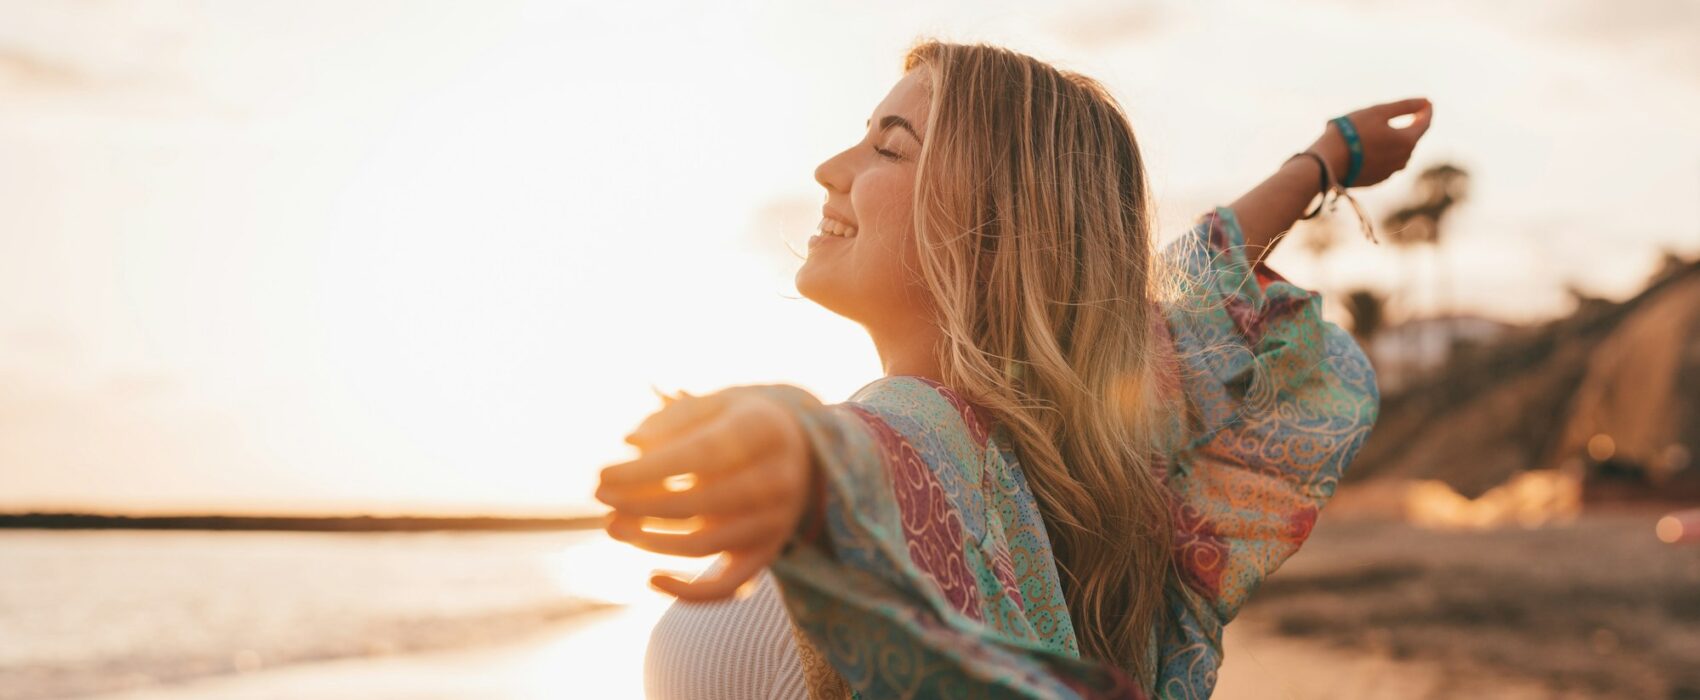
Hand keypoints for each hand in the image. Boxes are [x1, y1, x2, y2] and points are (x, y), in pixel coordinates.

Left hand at [595, 386, 815, 600]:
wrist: (799, 451)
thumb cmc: (738, 423)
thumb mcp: (711, 406)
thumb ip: (670, 420)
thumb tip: (629, 443)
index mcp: (764, 431)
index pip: (701, 455)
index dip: (648, 470)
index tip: (602, 476)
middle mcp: (778, 479)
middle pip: (703, 502)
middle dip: (642, 504)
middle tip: (600, 497)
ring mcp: (776, 521)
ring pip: (706, 544)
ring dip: (652, 541)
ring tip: (613, 525)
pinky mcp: (767, 553)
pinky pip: (730, 587)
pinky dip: (690, 593)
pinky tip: (652, 579)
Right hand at [1310, 97, 1433, 188]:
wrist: (1328, 162)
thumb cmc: (1352, 132)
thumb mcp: (1378, 112)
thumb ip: (1405, 106)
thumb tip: (1426, 101)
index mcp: (1407, 141)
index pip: (1425, 123)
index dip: (1426, 111)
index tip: (1426, 102)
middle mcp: (1404, 159)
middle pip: (1411, 139)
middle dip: (1410, 126)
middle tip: (1406, 114)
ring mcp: (1390, 172)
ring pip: (1399, 152)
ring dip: (1395, 141)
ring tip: (1381, 132)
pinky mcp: (1376, 180)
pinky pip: (1386, 163)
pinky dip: (1382, 154)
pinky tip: (1368, 148)